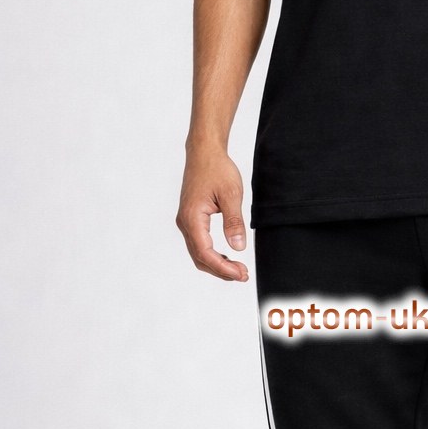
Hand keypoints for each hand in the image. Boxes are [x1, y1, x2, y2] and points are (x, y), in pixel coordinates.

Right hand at [176, 146, 248, 281]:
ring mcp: (186, 221)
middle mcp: (185, 222)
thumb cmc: (217, 169)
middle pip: (199, 257)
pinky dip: (212, 254)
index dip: (222, 267)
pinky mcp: (190, 219)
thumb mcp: (231, 195)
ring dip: (216, 264)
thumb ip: (234, 222)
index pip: (205, 252)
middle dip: (220, 270)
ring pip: (198, 253)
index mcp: (192, 217)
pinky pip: (199, 243)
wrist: (204, 153)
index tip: (240, 274)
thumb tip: (238, 247)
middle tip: (243, 275)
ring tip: (238, 269)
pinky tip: (227, 257)